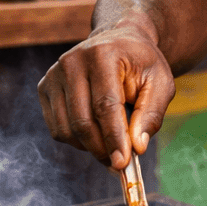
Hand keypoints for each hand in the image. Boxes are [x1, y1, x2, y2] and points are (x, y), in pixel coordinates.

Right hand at [38, 19, 175, 169]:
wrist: (118, 42)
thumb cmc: (142, 64)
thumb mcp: (160, 83)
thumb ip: (151, 114)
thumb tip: (137, 147)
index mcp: (103, 55)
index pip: (105, 105)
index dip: (114, 137)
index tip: (123, 163)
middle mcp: (72, 62)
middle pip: (82, 121)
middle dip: (102, 149)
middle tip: (120, 163)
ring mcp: (54, 75)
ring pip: (67, 129)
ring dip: (90, 147)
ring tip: (112, 145)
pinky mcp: (45, 88)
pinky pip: (57, 129)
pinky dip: (77, 141)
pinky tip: (96, 132)